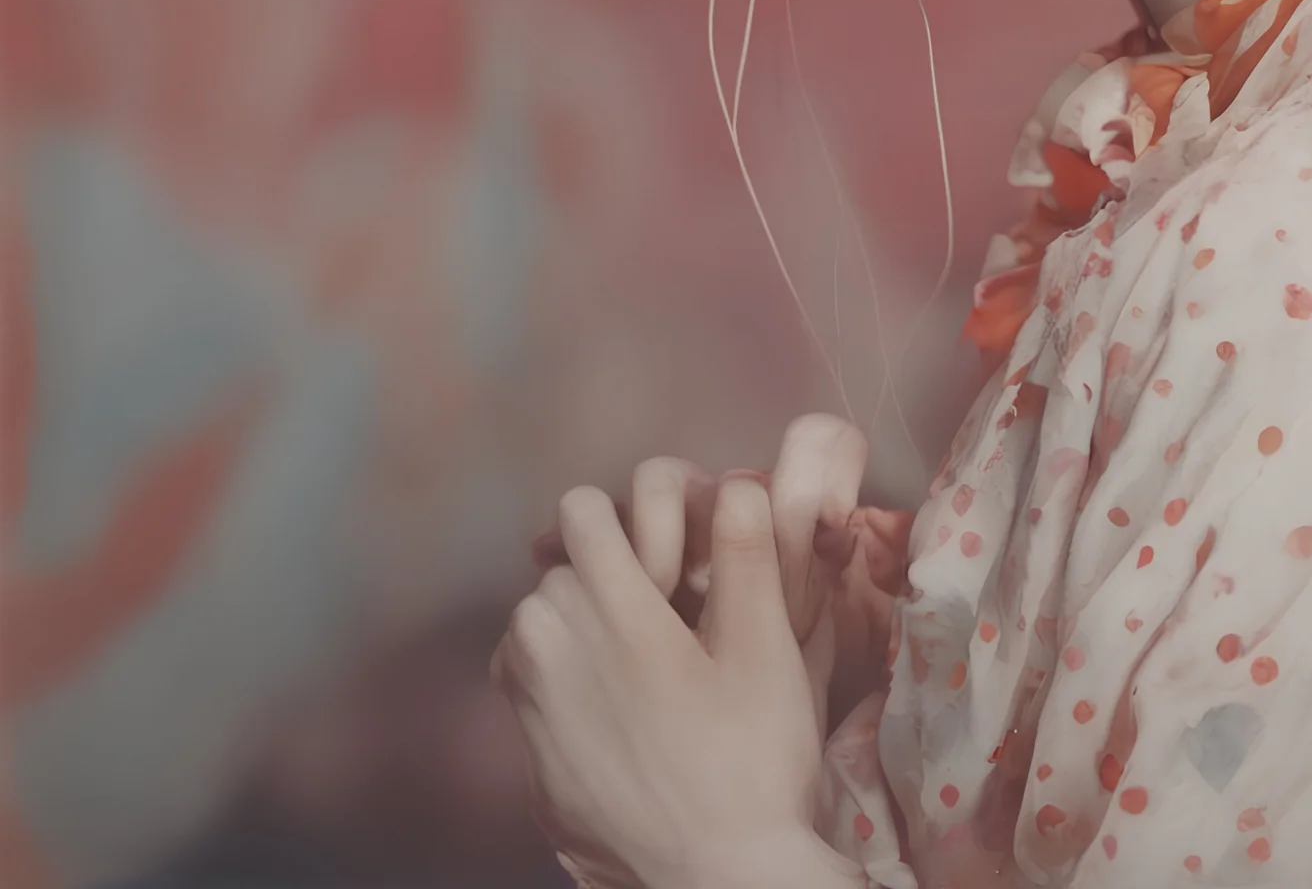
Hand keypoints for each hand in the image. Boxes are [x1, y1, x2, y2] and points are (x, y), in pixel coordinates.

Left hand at [492, 474, 855, 888]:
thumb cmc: (751, 758)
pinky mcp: (528, 765)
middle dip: (613, 576)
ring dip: (585, 626)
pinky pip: (533, 690)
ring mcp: (528, 713)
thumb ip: (746, 550)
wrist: (716, 881)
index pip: (580, 510)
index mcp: (607, 609)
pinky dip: (570, 686)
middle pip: (562, 566)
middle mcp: (548, 651)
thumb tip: (735, 480)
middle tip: (676, 619)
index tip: (675, 561)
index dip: (633, 519)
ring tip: (648, 666)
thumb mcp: (766, 645)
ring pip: (540, 625)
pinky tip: (625, 719)